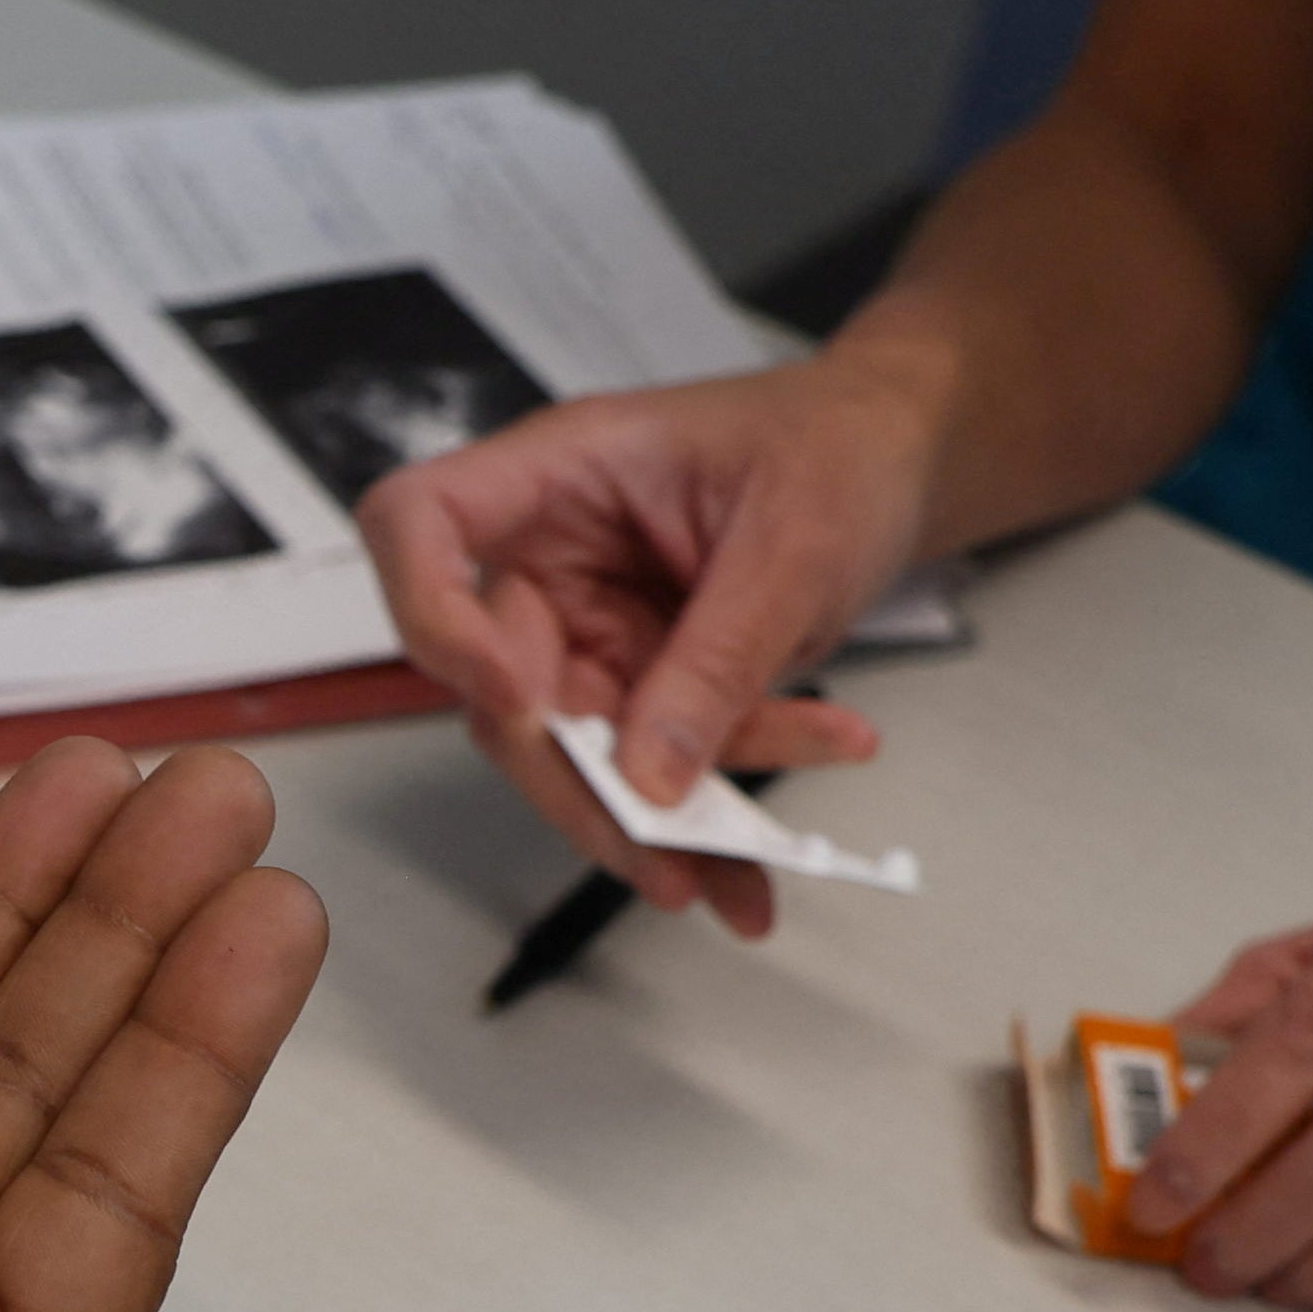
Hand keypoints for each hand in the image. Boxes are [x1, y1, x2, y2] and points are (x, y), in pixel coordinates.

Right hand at [355, 359, 911, 936]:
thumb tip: (650, 774)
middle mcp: (551, 554)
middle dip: (579, 781)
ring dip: (659, 820)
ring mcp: (588, 623)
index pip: (418, 523)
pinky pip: (649, 766)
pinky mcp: (636, 680)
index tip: (513, 697)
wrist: (894, 462)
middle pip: (496, 684)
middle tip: (660, 849)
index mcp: (560, 472)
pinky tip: (757, 851)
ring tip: (740, 866)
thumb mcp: (794, 544)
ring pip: (577, 752)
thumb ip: (718, 658)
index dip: (431, 615)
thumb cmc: (838, 445)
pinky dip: (707, 815)